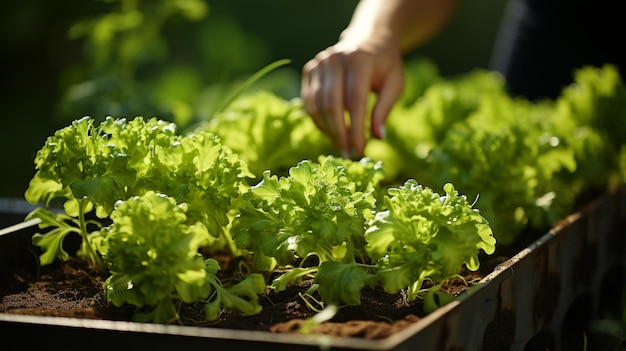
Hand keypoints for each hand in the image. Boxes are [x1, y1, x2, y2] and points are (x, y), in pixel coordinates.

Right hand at [300, 34, 404, 158]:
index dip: (355, 129)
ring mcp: (319, 62)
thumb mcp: (395, 85)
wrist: (368, 39)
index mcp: (359, 60)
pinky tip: (331, 131)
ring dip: (327, 130)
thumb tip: (377, 138)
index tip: (359, 151)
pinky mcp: (309, 69)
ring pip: (317, 105)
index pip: (354, 101)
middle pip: (331, 104)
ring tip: (341, 145)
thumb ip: (384, 109)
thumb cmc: (385, 66)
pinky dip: (319, 120)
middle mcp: (335, 58)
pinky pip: (309, 101)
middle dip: (338, 133)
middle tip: (347, 154)